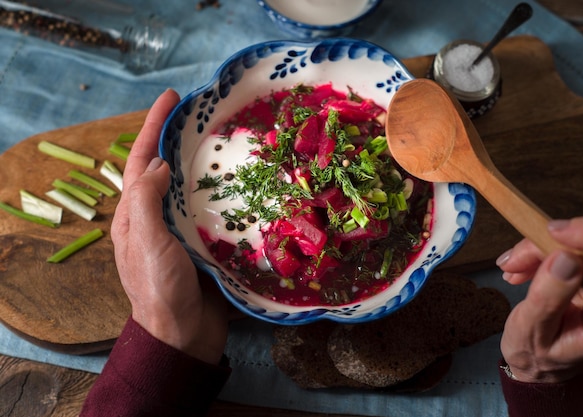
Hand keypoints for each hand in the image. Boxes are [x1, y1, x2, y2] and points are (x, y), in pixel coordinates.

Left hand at [111, 89, 228, 364]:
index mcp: (135, 215)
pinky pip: (212, 209)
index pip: (141, 161)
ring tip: (225, 141)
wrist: (183, 334)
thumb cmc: (159, 289)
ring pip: (191, 187)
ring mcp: (181, 230)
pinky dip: (224, 193)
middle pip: (166, 168)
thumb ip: (147, 201)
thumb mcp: (145, 242)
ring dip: (204, 163)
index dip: (153, 127)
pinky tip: (241, 183)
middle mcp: (157, 218)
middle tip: (203, 115)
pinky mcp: (204, 243)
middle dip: (180, 139)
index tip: (170, 99)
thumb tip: (159, 163)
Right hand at [497, 217, 582, 382]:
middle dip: (555, 243)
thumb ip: (548, 298)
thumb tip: (565, 258)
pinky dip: (545, 251)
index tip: (554, 231)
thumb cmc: (538, 355)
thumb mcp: (532, 331)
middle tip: (518, 257)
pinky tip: (523, 266)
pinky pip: (575, 249)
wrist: (541, 365)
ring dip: (544, 248)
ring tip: (514, 266)